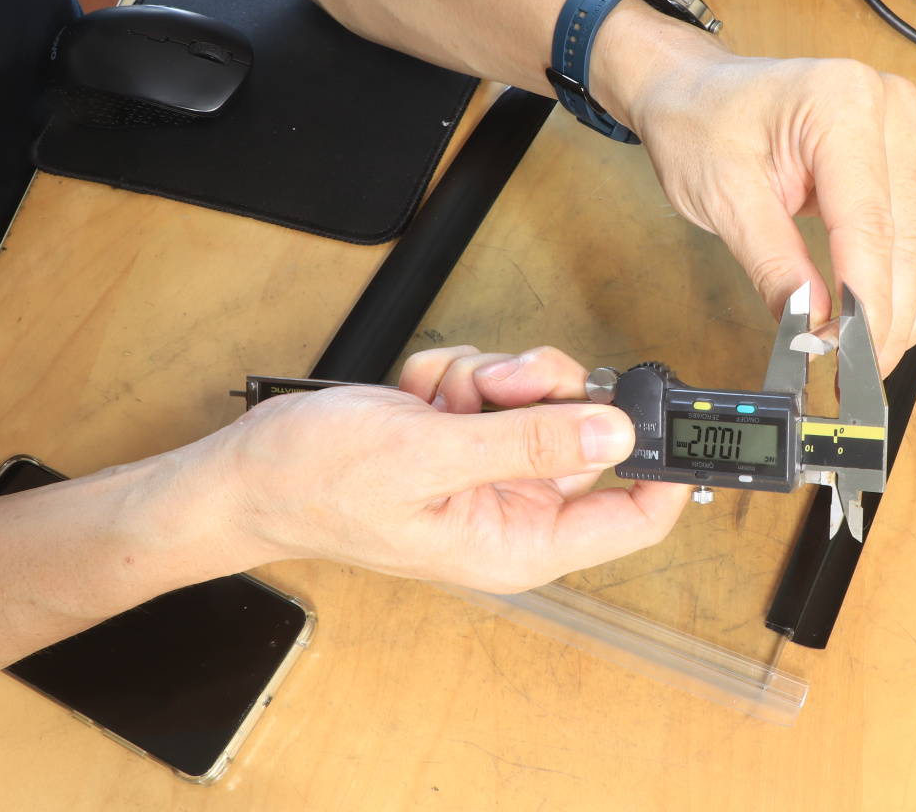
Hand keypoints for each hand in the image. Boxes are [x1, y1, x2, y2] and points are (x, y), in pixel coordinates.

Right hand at [206, 346, 689, 592]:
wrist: (246, 468)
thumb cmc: (317, 486)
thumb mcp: (429, 459)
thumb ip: (526, 443)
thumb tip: (615, 434)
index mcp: (518, 542)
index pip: (631, 518)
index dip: (662, 470)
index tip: (669, 414)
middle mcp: (513, 508)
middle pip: (588, 434)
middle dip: (544, 391)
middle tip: (499, 385)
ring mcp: (489, 467)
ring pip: (541, 394)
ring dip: (493, 376)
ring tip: (441, 397)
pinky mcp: (466, 432)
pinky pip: (497, 381)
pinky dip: (458, 374)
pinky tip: (418, 396)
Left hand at [594, 15, 915, 374]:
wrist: (698, 90)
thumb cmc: (701, 125)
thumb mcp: (721, 197)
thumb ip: (772, 264)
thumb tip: (812, 327)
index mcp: (843, 102)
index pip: (873, 225)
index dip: (868, 304)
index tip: (850, 359)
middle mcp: (891, 110)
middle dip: (890, 318)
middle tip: (855, 373)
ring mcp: (909, 133)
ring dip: (914, 309)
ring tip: (870, 355)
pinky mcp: (911, 161)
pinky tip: (890, 321)